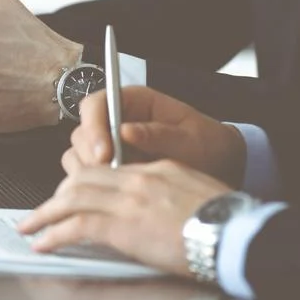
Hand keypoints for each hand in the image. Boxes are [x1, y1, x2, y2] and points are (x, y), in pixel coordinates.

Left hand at [18, 160, 231, 276]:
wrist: (235, 232)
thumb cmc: (225, 220)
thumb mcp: (195, 192)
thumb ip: (167, 192)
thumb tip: (150, 207)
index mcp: (155, 169)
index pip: (107, 168)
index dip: (81, 180)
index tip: (68, 193)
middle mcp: (136, 178)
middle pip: (82, 177)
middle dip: (56, 196)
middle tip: (41, 212)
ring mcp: (128, 200)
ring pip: (71, 198)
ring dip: (45, 214)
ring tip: (30, 227)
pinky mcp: (122, 226)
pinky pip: (77, 225)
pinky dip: (54, 234)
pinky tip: (43, 243)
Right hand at [63, 87, 246, 186]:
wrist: (220, 166)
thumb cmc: (208, 145)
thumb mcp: (190, 139)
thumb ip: (159, 135)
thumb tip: (126, 132)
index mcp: (132, 102)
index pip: (96, 105)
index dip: (93, 127)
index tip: (104, 153)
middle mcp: (116, 121)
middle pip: (81, 132)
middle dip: (89, 156)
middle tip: (110, 177)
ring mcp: (111, 146)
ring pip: (79, 156)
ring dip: (90, 174)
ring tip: (117, 188)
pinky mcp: (112, 169)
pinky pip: (89, 177)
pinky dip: (95, 188)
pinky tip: (116, 197)